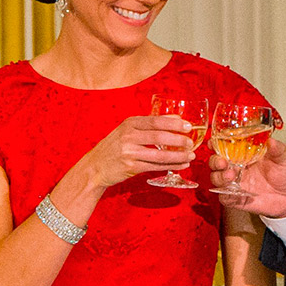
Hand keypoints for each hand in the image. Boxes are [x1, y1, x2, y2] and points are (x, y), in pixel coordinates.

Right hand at [76, 115, 195, 188]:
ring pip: (160, 154)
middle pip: (159, 137)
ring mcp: (129, 153)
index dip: (175, 123)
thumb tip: (176, 118)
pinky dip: (171, 166)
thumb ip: (150, 124)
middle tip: (191, 142)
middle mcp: (128, 136)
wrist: (94, 167)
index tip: (189, 126)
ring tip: (191, 155)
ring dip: (178, 155)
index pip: (156, 121)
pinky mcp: (131, 167)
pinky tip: (182, 164)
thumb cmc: (115, 146)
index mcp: (129, 123)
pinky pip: (156, 166)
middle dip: (179, 140)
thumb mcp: (128, 130)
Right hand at [209, 138, 285, 215]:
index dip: (216, 143)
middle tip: (222, 162)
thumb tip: (271, 141)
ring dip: (219, 177)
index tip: (213, 142)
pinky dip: (224, 195)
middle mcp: (238, 167)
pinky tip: (232, 193)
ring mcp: (236, 183)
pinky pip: (224, 197)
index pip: (226, 146)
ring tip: (231, 175)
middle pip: (216, 162)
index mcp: (246, 154)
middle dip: (215, 161)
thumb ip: (278, 150)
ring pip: (216, 179)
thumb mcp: (284, 159)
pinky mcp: (237, 198)